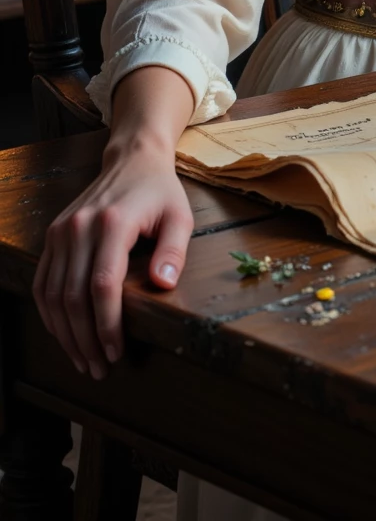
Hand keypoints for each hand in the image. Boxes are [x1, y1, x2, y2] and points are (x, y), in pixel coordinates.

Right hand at [33, 137, 192, 379]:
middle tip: (99, 368)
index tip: (117, 351)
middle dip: (85, 339)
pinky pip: (43, 282)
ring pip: (52, 295)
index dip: (107, 324)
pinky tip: (64, 334)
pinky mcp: (52, 235)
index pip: (103, 285)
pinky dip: (50, 314)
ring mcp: (61, 231)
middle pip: (73, 297)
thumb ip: (174, 250)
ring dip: (65, 334)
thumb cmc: (160, 192)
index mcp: (113, 223)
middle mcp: (80, 227)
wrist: (132, 159)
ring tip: (83, 360)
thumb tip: (163, 284)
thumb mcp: (180, 216)